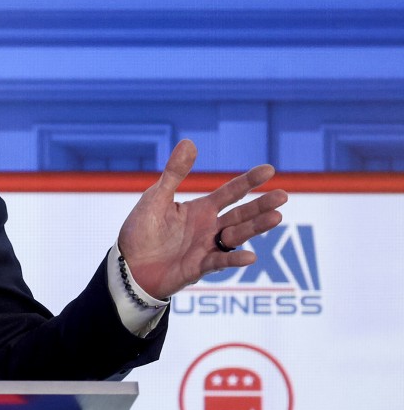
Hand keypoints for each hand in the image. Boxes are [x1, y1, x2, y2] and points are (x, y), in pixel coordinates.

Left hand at [118, 139, 287, 299]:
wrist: (126, 265)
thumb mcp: (156, 197)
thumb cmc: (141, 230)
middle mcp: (209, 228)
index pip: (230, 193)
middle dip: (261, 205)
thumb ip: (175, 173)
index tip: (270, 170)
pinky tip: (251, 256)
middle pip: (241, 214)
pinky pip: (220, 262)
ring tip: (276, 217)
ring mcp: (207, 248)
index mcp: (201, 209)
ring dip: (256, 228)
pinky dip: (234, 260)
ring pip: (237, 236)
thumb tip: (189, 142)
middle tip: (283, 195)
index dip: (249, 181)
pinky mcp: (198, 268)